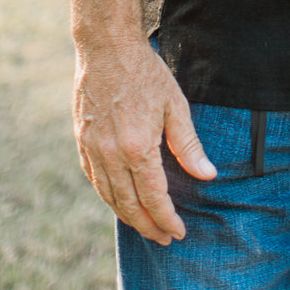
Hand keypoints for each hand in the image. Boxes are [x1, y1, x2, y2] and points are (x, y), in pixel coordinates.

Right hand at [71, 38, 214, 243]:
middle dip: (148, 226)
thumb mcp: (176, 107)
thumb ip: (189, 146)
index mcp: (137, 148)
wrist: (106, 50)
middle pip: (128, 204)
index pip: (153, 197)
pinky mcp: (81, 143)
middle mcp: (110, 155)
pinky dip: (108, 197)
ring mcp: (92, 150)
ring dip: (127, 216)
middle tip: (164, 239)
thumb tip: (207, 175)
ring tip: (145, 227)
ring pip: (108, 196)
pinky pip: (95, 180)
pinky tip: (120, 202)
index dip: (166, 218)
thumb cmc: (147, 74)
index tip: (178, 233)